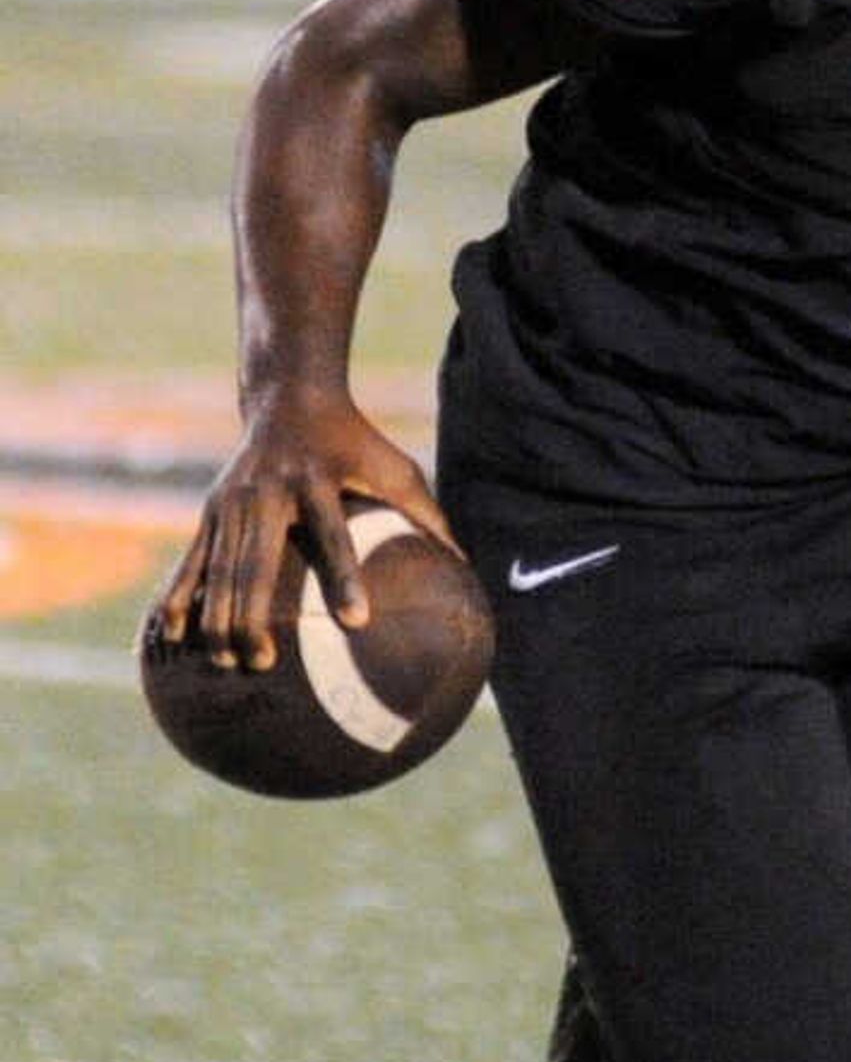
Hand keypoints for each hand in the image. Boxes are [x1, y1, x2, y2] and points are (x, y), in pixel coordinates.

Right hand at [154, 392, 454, 670]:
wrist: (288, 396)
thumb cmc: (355, 441)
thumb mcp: (396, 467)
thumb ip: (428, 515)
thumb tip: (467, 570)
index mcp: (317, 480)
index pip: (332, 535)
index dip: (344, 578)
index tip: (356, 622)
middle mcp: (268, 491)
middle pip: (256, 562)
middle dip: (254, 615)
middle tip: (263, 664)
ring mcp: (232, 500)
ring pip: (219, 568)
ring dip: (217, 617)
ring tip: (226, 665)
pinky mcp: (211, 509)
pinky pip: (192, 560)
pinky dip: (179, 597)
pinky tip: (170, 637)